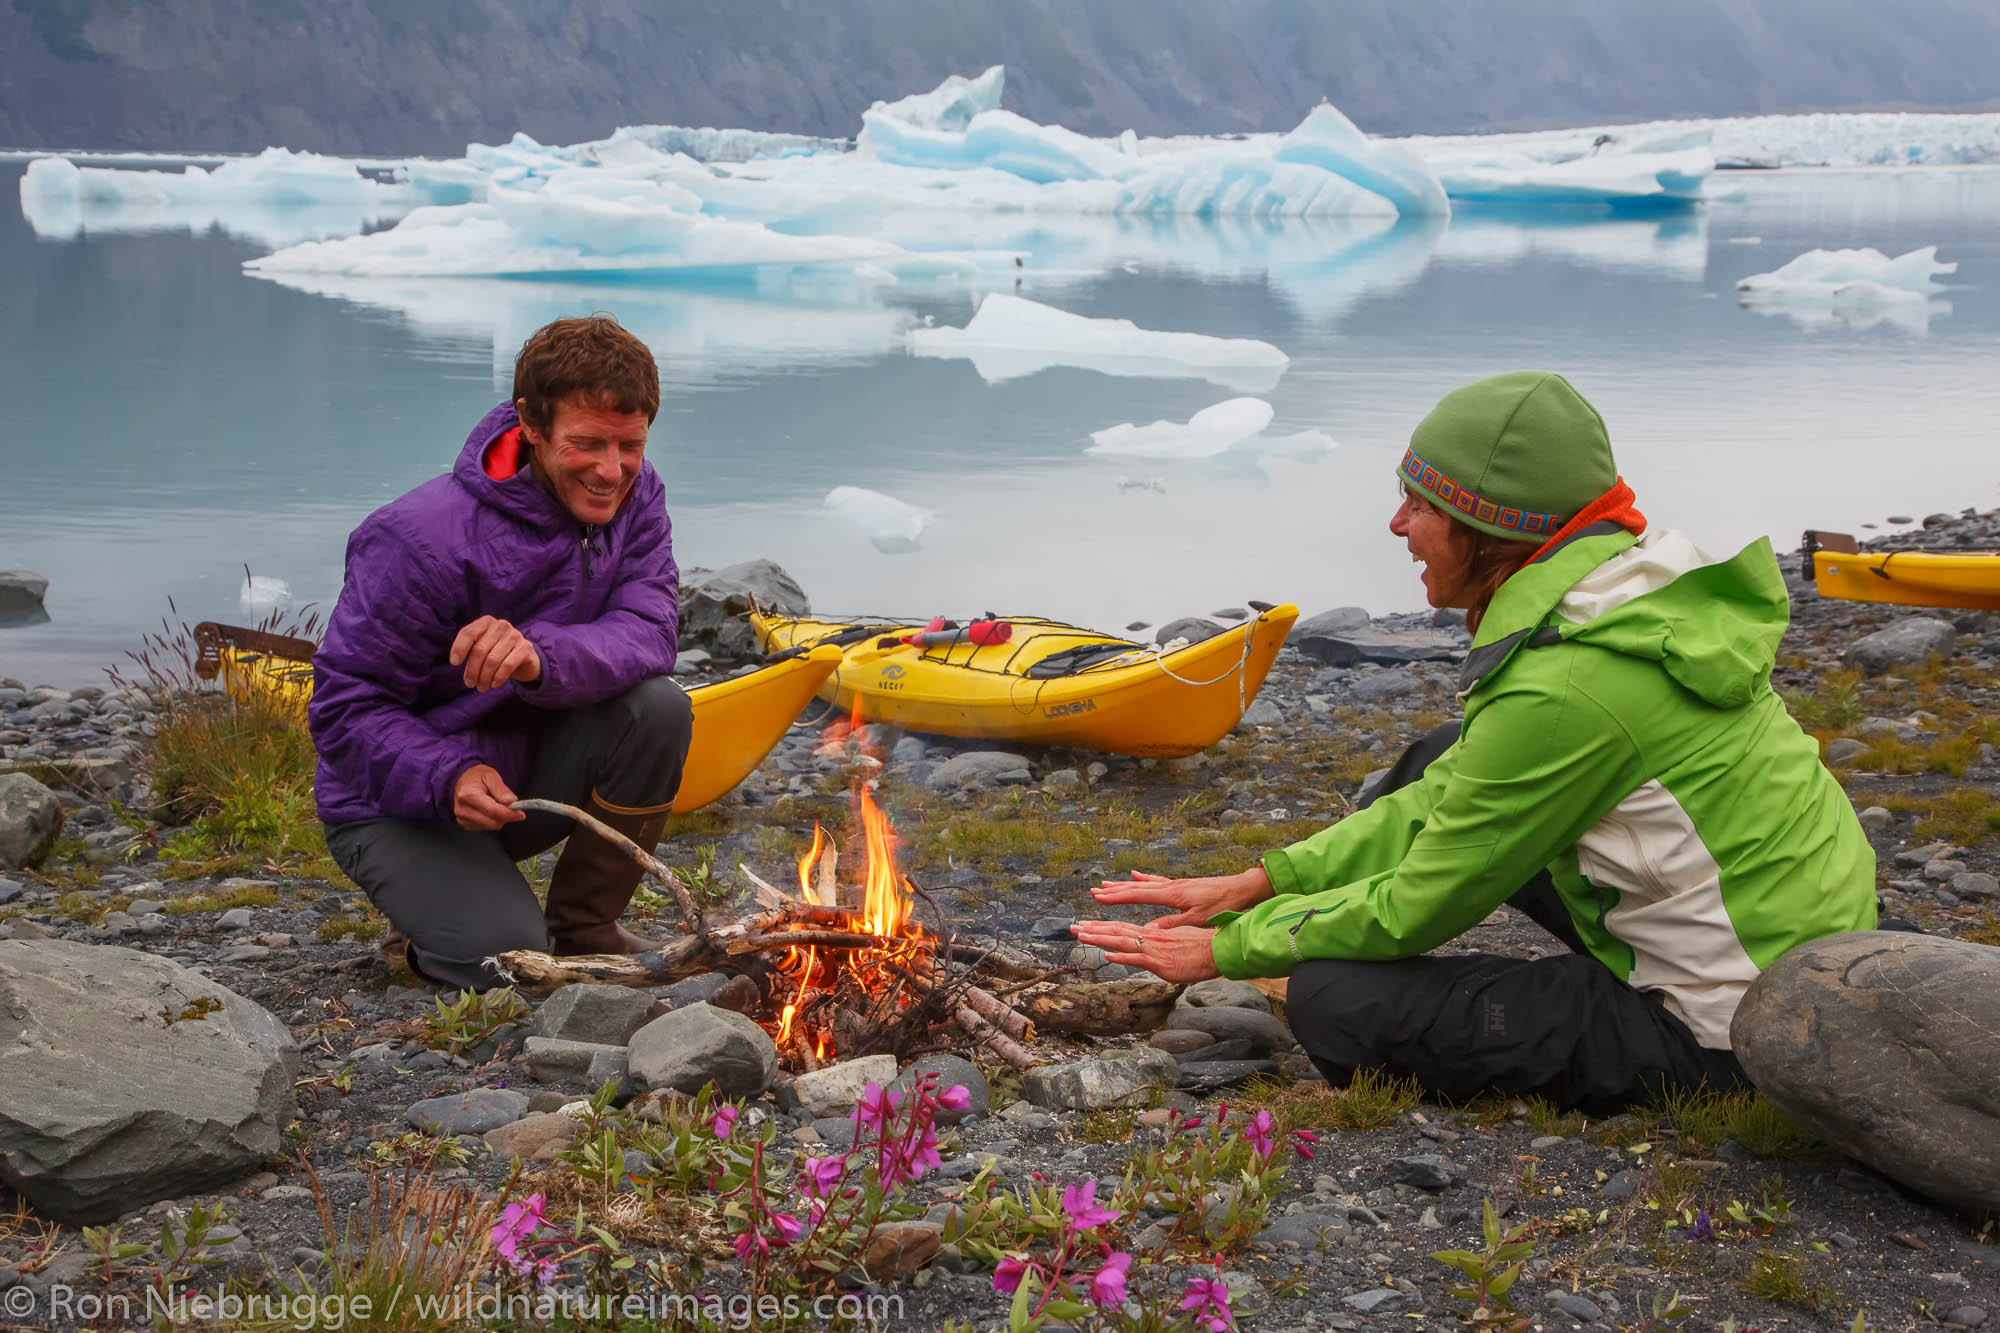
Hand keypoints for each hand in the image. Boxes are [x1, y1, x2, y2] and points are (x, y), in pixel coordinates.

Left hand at [450, 616, 541, 691]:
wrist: (525, 659)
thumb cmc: (496, 653)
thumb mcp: (482, 649)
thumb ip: (469, 652)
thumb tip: (456, 661)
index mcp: (487, 622)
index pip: (469, 633)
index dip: (459, 648)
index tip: (454, 663)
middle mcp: (501, 625)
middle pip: (479, 649)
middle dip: (472, 670)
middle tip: (470, 684)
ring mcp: (515, 635)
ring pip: (492, 660)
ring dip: (484, 678)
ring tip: (481, 688)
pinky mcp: (526, 648)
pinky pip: (507, 665)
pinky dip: (498, 678)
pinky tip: (494, 685)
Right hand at [453, 764, 524, 830]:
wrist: (463, 780)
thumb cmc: (477, 777)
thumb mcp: (491, 776)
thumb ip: (502, 790)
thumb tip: (512, 802)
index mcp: (469, 796)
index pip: (493, 811)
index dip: (509, 814)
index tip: (521, 814)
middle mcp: (463, 809)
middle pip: (493, 822)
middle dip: (506, 816)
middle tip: (512, 807)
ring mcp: (462, 818)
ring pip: (491, 826)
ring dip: (499, 818)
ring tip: (495, 803)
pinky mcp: (464, 824)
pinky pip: (485, 827)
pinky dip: (492, 820)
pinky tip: (488, 809)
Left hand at [1069, 920, 1221, 982]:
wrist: (1221, 950)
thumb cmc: (1203, 948)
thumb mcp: (1178, 943)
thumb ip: (1160, 946)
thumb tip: (1146, 949)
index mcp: (1154, 934)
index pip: (1123, 928)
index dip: (1102, 927)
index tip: (1085, 925)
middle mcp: (1151, 938)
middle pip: (1117, 930)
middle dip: (1093, 929)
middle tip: (1072, 927)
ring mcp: (1155, 949)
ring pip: (1122, 940)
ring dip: (1100, 937)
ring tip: (1081, 934)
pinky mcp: (1162, 962)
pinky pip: (1138, 958)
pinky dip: (1122, 955)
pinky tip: (1108, 954)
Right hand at [1089, 867, 1272, 926]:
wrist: (1240, 889)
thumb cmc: (1221, 906)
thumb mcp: (1197, 920)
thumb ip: (1171, 924)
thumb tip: (1147, 930)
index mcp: (1171, 894)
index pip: (1137, 895)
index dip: (1116, 898)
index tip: (1098, 898)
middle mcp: (1170, 886)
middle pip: (1136, 888)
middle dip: (1113, 891)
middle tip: (1093, 891)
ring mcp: (1175, 884)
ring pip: (1143, 884)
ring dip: (1123, 885)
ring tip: (1106, 883)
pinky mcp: (1181, 885)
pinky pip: (1155, 881)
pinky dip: (1142, 879)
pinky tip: (1135, 875)